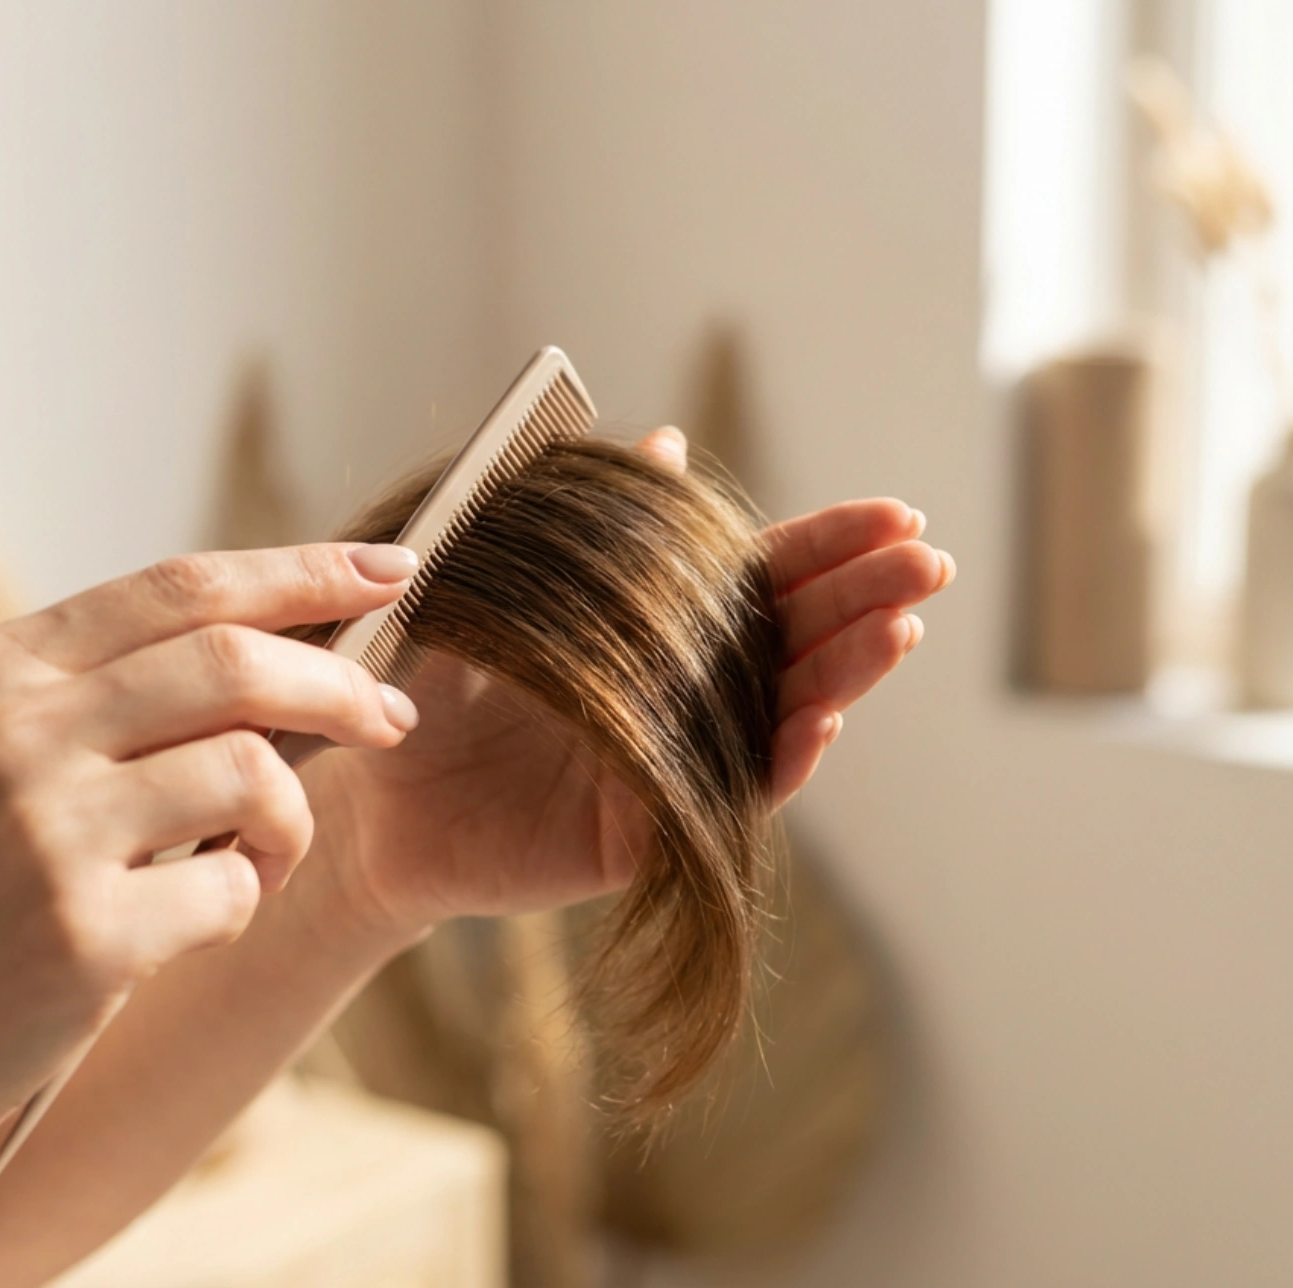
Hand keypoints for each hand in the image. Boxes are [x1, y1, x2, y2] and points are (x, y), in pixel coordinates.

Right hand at [0, 544, 421, 1177]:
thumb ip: (97, 700)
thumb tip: (279, 654)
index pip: (178, 588)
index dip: (299, 573)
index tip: (390, 569)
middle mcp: (9, 730)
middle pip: (236, 661)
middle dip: (341, 684)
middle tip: (391, 717)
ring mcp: (40, 830)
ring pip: (253, 772)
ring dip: (290, 820)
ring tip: (259, 858)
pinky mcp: (81, 935)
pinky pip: (234, 885)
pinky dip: (246, 900)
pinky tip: (193, 926)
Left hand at [304, 427, 952, 938]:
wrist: (364, 794)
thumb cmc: (425, 682)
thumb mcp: (498, 583)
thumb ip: (584, 520)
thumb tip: (660, 443)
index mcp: (658, 631)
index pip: (766, 580)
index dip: (832, 547)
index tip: (897, 515)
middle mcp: (682, 698)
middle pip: (793, 643)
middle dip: (864, 600)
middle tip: (928, 563)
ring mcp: (672, 768)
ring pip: (778, 718)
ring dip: (840, 675)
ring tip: (897, 630)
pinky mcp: (643, 838)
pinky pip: (721, 801)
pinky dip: (774, 764)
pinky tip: (819, 721)